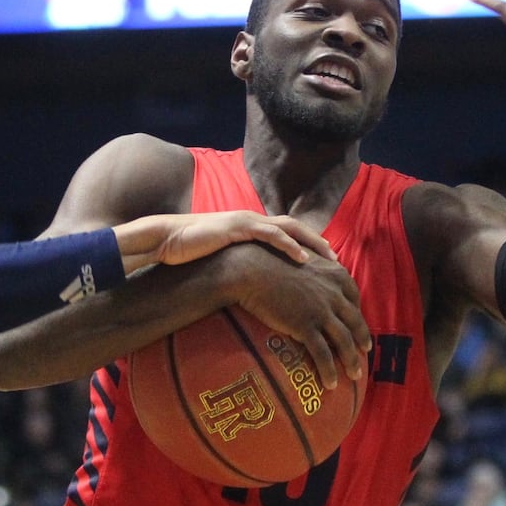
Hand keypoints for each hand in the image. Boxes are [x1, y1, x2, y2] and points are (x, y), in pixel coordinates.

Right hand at [116, 211, 335, 271]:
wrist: (167, 240)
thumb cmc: (190, 253)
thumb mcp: (222, 259)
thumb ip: (239, 265)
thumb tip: (252, 285)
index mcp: (250, 227)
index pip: (287, 233)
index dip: (309, 246)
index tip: (327, 264)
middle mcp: (252, 220)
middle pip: (296, 227)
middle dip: (319, 243)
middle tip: (338, 262)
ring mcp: (246, 222)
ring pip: (289, 228)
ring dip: (312, 244)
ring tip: (330, 260)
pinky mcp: (238, 228)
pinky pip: (270, 235)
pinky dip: (290, 246)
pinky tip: (304, 259)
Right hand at [226, 247, 369, 388]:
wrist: (252, 269)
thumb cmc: (271, 259)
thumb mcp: (303, 255)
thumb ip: (319, 262)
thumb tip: (325, 262)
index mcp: (336, 275)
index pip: (354, 298)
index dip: (357, 313)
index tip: (357, 324)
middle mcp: (334, 294)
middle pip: (355, 322)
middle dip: (362, 340)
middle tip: (364, 352)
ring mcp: (321, 311)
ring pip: (344, 341)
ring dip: (352, 361)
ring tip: (355, 375)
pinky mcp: (305, 326)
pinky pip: (322, 354)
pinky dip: (329, 371)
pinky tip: (331, 384)